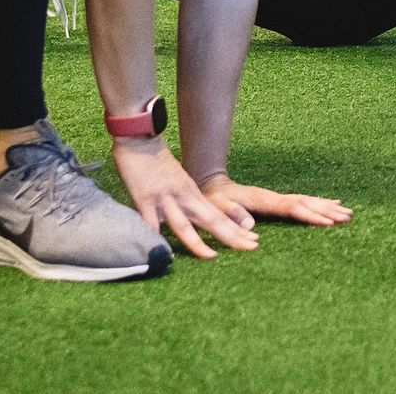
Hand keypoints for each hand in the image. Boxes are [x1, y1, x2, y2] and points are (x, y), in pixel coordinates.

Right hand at [111, 138, 258, 257]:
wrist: (141, 138)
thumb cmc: (157, 162)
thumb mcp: (179, 182)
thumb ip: (185, 202)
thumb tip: (194, 220)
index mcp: (193, 193)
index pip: (219, 216)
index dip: (236, 229)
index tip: (254, 240)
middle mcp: (184, 196)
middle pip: (211, 220)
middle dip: (231, 235)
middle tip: (252, 246)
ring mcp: (166, 198)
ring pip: (184, 225)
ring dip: (197, 242)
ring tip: (212, 257)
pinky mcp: (145, 199)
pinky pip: (150, 224)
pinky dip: (156, 239)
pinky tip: (161, 254)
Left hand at [199, 173, 353, 229]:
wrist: (212, 185)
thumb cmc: (213, 200)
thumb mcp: (218, 208)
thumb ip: (233, 216)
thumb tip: (252, 228)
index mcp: (264, 200)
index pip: (292, 207)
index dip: (310, 215)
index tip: (329, 222)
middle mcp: (274, 197)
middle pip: (305, 202)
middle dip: (326, 210)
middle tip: (347, 217)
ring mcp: (276, 198)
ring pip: (306, 201)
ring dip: (326, 206)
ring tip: (346, 212)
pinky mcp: (276, 201)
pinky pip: (301, 202)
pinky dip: (317, 204)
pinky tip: (329, 206)